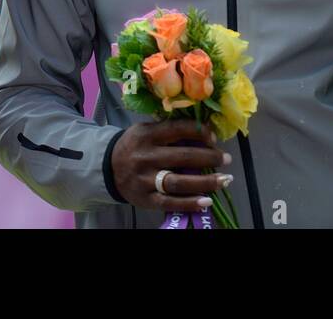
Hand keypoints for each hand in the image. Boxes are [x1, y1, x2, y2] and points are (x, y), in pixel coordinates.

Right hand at [110, 120, 231, 212]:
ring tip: (224, 179)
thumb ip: (169, 131)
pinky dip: (190, 203)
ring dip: (206, 181)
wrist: (106, 167)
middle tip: (226, 159)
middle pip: (183, 157)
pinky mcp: (145, 199)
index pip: (177, 130)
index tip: (214, 138)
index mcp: (146, 135)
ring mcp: (145, 180)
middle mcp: (146, 157)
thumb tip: (203, 133)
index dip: (199, 132)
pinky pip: (170, 202)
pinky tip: (207, 201)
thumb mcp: (145, 131)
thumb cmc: (134, 146)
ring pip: (179, 181)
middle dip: (209, 157)